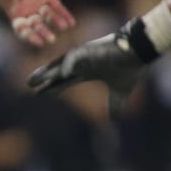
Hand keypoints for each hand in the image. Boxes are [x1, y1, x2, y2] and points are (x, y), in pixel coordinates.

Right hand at [0, 0, 73, 47]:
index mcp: (14, 12)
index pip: (22, 28)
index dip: (29, 36)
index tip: (38, 41)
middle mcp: (27, 11)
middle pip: (37, 26)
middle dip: (44, 32)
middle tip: (51, 39)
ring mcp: (39, 4)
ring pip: (49, 17)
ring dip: (56, 22)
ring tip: (64, 26)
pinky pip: (58, 8)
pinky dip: (64, 15)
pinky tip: (71, 22)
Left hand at [27, 32, 146, 114]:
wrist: (141, 52)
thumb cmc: (130, 67)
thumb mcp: (120, 91)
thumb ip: (115, 104)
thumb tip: (113, 119)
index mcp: (87, 71)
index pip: (64, 81)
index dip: (52, 87)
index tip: (39, 93)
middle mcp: (81, 63)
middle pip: (57, 71)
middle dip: (44, 78)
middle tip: (29, 83)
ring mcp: (84, 56)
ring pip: (61, 64)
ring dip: (48, 72)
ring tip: (33, 80)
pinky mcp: (91, 50)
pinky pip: (76, 57)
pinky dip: (69, 65)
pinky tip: (63, 73)